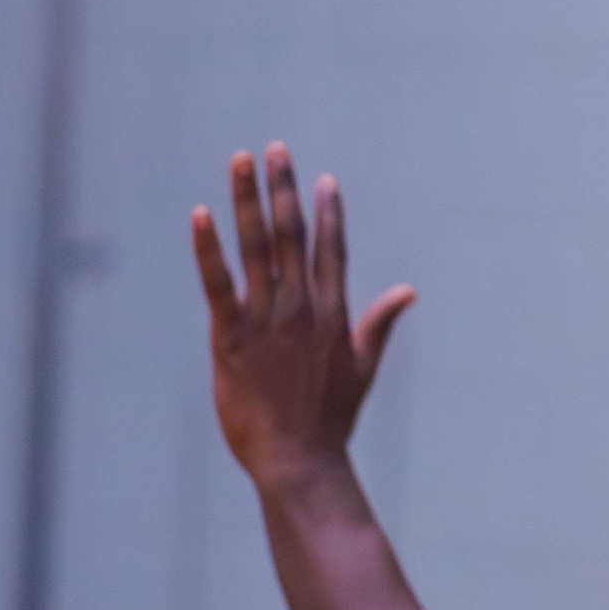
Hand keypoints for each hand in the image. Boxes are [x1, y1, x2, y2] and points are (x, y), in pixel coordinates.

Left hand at [191, 144, 414, 499]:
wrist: (298, 460)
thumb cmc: (329, 421)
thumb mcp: (362, 368)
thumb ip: (379, 324)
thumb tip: (408, 291)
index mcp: (332, 313)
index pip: (330, 249)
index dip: (326, 212)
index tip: (322, 179)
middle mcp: (300, 307)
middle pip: (292, 234)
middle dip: (283, 188)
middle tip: (273, 149)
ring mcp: (265, 321)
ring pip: (257, 247)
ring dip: (247, 201)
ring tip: (240, 162)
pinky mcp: (230, 339)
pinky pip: (217, 284)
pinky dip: (208, 249)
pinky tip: (200, 217)